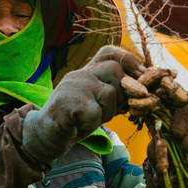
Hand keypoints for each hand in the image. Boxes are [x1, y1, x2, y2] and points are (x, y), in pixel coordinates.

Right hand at [22, 46, 141, 162]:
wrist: (43, 134)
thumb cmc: (74, 119)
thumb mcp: (95, 101)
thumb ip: (113, 91)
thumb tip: (144, 89)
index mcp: (86, 72)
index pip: (109, 52)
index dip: (129, 60)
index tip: (141, 76)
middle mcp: (80, 74)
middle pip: (114, 70)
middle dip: (123, 92)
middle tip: (114, 109)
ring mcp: (74, 87)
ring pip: (110, 93)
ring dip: (108, 112)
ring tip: (92, 119)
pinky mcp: (69, 103)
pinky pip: (96, 112)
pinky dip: (92, 123)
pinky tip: (81, 125)